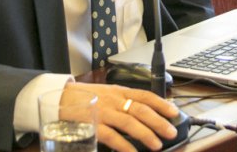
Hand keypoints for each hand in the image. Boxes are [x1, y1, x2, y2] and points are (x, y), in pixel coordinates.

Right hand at [62, 82, 179, 151]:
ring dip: (146, 134)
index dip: (161, 104)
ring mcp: (104, 112)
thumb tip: (145, 113)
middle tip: (171, 132)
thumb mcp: (108, 94)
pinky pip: (112, 136)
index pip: (145, 95)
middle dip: (158, 121)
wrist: (61, 98)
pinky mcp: (93, 125)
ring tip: (157, 145)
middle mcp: (114, 100)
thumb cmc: (87, 98)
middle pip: (141, 110)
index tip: (175, 112)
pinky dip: (124, 145)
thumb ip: (125, 101)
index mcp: (120, 91)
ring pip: (129, 122)